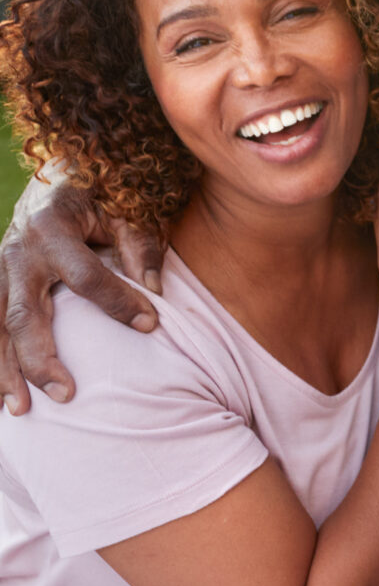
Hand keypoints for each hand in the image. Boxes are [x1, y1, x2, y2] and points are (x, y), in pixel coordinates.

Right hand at [0, 181, 162, 413]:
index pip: (86, 277)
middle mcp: (18, 251)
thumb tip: (156, 293)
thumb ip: (142, 247)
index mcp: (53, 227)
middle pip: (25, 315)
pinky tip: (2, 395)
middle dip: (42, 359)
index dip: (118, 303)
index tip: (151, 325)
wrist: (56, 174)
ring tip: (19, 411)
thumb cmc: (101, 195)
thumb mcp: (127, 209)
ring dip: (5, 371)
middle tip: (67, 394)